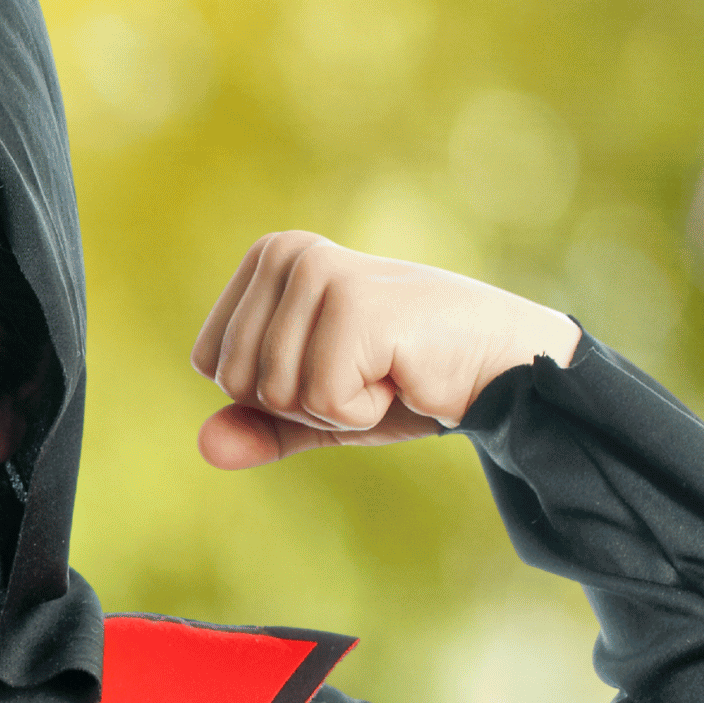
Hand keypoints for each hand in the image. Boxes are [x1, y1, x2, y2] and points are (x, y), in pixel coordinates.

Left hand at [189, 232, 582, 469]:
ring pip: (277, 394)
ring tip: (385, 369)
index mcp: (268, 260)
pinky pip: (322, 401)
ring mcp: (319, 274)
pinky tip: (402, 375)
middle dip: (301, 403)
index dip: (270, 392)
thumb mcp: (315, 409)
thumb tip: (206, 448)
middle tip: (364, 370)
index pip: (210, 363)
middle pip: (236, 382)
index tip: (333, 364)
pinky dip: (363, 411)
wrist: (497, 369)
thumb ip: (257, 426)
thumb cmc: (404, 380)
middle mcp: (287, 254)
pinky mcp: (354, 307)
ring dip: (336, 407)